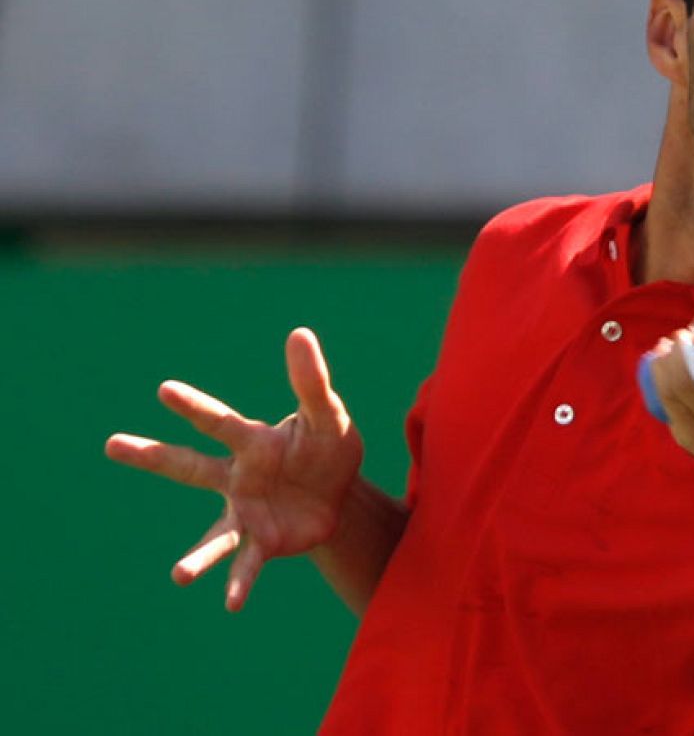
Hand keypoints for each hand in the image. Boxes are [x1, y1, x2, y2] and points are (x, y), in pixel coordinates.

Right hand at [105, 328, 362, 610]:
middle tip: (112, 444)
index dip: (195, 406)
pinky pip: (248, 564)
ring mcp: (245, 512)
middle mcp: (238, 477)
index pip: (220, 421)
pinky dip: (238, 583)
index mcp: (253, 441)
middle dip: (153, 456)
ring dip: (198, 557)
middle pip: (189, 467)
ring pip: (215, 535)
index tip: (165, 390)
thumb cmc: (326, 447)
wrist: (339, 493)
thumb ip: (312, 381)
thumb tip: (299, 333)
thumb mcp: (328, 414)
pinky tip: (231, 602)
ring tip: (179, 576)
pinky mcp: (263, 541)